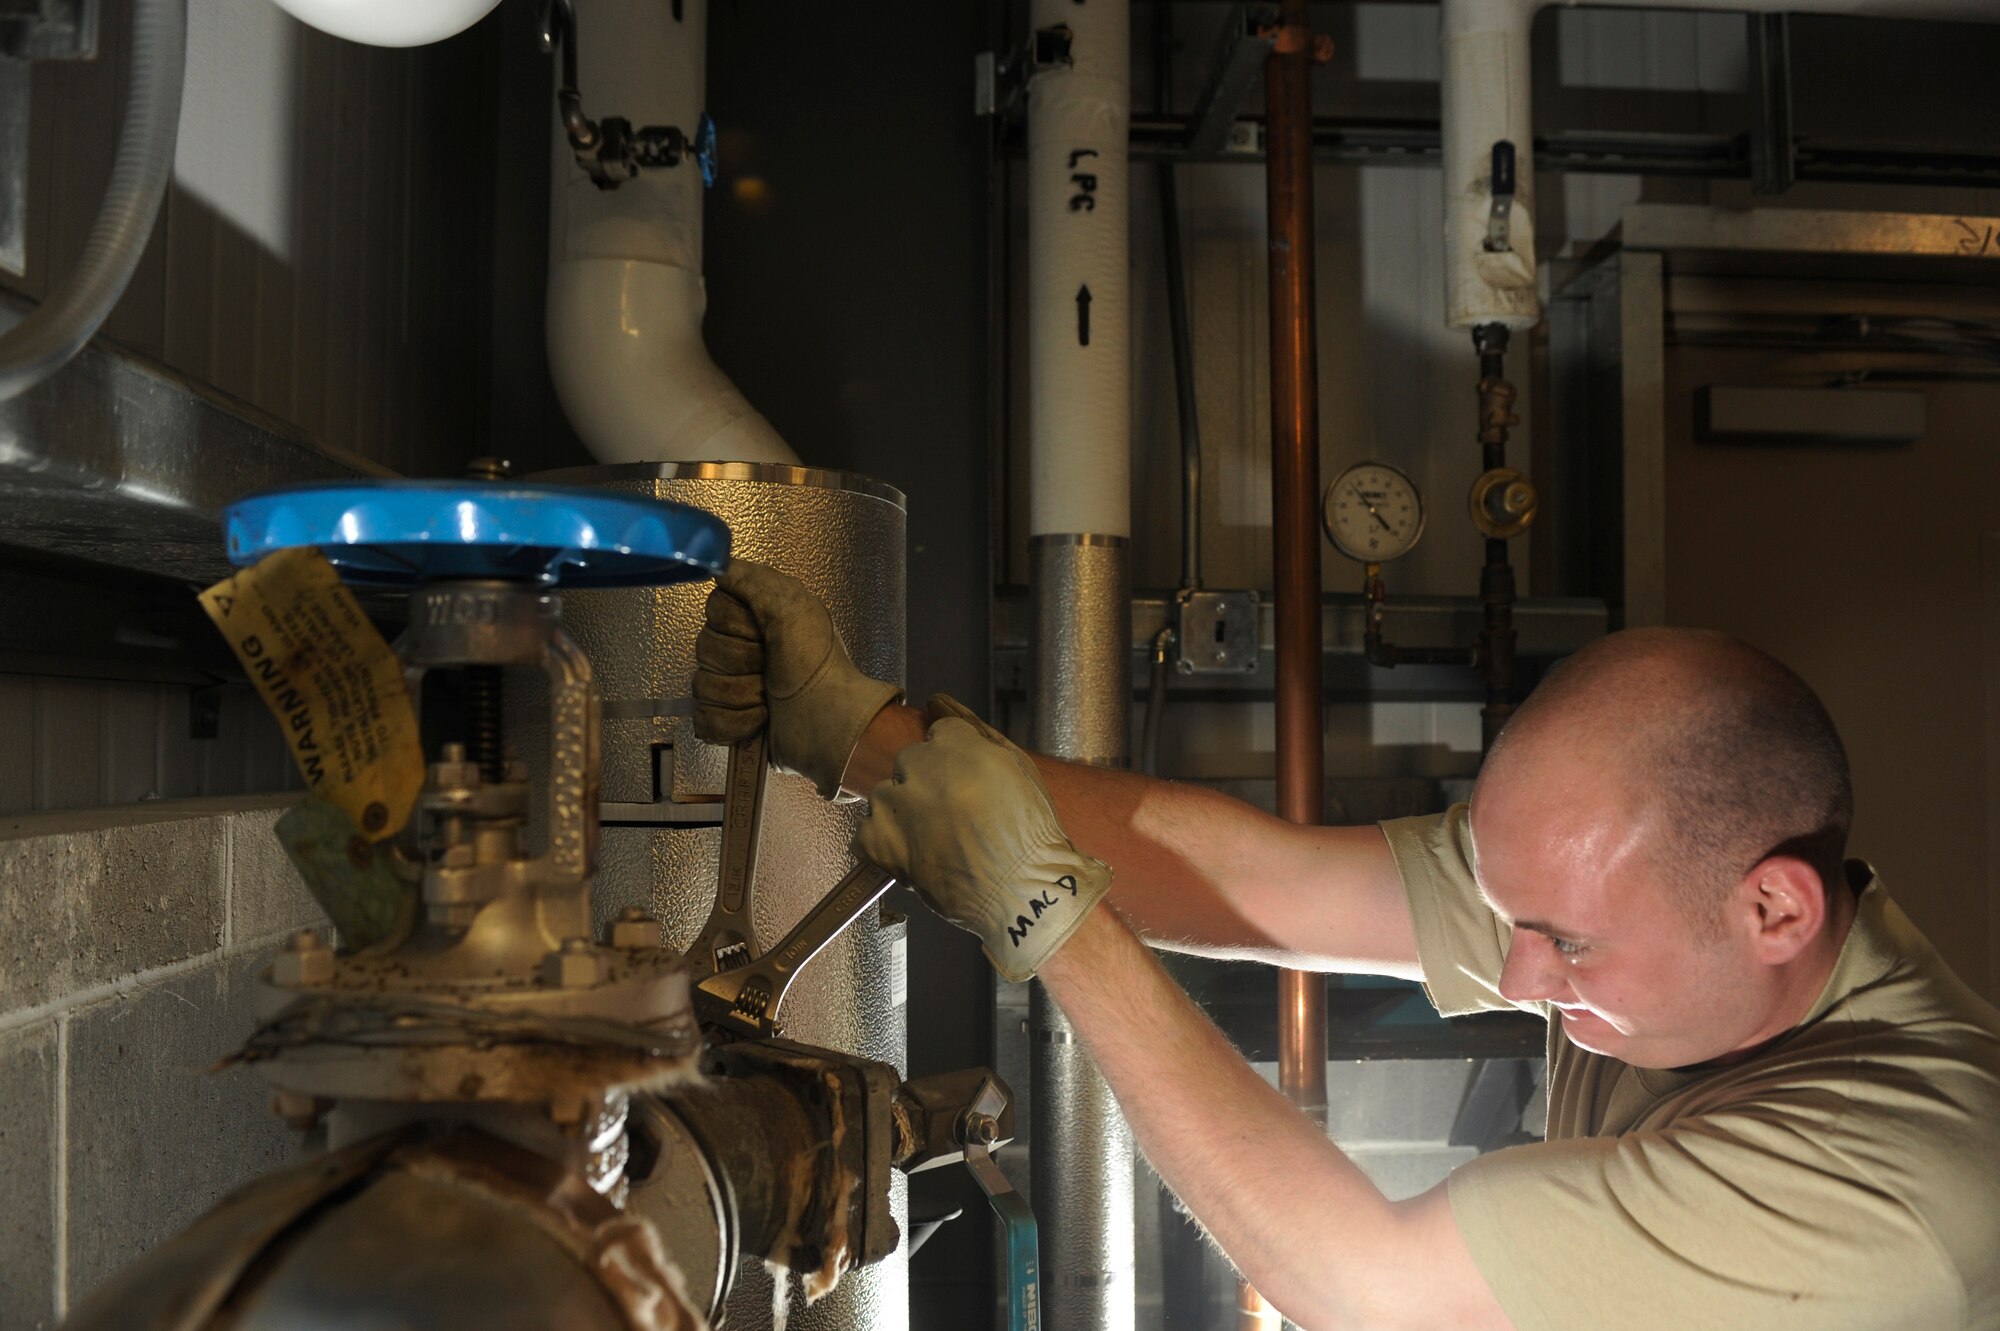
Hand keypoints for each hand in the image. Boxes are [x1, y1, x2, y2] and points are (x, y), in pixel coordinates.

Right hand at [693, 559, 902, 799]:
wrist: (830, 720)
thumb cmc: (817, 663)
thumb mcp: (793, 606)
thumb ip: (752, 580)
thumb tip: (720, 566)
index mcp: (755, 620)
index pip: (713, 611)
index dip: (736, 625)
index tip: (765, 633)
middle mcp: (740, 651)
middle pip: (704, 648)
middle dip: (741, 662)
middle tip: (771, 669)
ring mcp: (731, 689)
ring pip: (702, 686)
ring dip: (741, 694)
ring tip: (770, 698)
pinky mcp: (727, 723)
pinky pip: (705, 720)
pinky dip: (734, 723)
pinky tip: (759, 720)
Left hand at [856, 695, 1110, 981]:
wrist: (1026, 892)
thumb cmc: (1029, 834)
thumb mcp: (1017, 767)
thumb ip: (973, 728)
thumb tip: (936, 701)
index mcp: (958, 746)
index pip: (937, 733)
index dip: (953, 762)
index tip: (965, 785)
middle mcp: (925, 769)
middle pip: (909, 762)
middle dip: (927, 785)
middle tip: (955, 817)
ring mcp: (901, 806)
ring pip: (885, 796)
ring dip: (903, 813)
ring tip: (937, 840)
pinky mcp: (883, 843)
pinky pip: (866, 833)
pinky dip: (884, 845)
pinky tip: (914, 856)